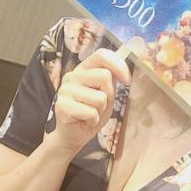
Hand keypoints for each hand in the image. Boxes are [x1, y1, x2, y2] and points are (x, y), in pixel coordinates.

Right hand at [52, 37, 144, 155]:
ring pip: (99, 97)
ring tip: (91, 113)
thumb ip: (112, 78)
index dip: (118, 65)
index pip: (101, 55)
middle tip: (99, 106)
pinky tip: (85, 120)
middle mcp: (72, 76)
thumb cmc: (91, 113)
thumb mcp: (106, 93)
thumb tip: (128, 59)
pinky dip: (93, 120)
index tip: (127, 80)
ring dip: (100, 110)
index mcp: (83, 69)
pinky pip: (91, 112)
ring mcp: (65, 90)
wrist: (75, 135)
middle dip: (108, 95)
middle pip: (104, 76)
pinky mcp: (62, 106)